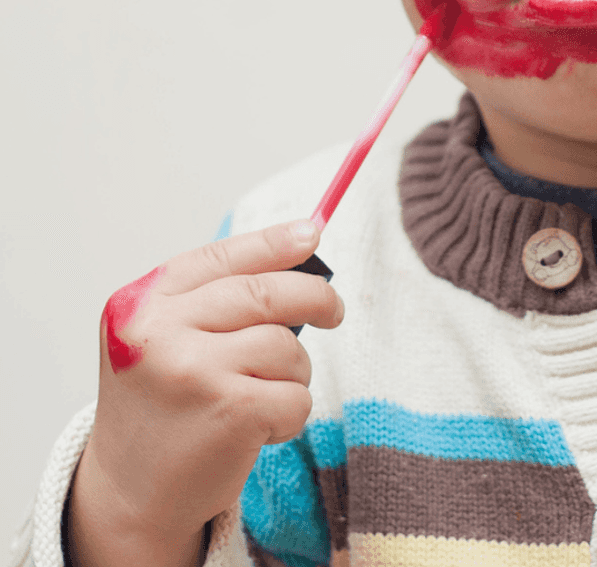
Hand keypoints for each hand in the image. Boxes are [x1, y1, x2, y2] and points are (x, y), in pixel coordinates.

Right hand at [65, 220, 343, 566]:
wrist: (130, 494)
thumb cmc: (164, 409)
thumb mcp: (163, 342)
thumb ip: (214, 299)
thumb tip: (304, 245)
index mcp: (140, 304)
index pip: (221, 257)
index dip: (274, 243)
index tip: (313, 233)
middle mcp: (158, 331)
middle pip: (266, 293)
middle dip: (316, 298)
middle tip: (334, 312)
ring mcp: (193, 369)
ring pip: (287, 346)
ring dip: (293, 374)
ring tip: (260, 397)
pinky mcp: (230, 410)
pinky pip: (297, 395)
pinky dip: (291, 415)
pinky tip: (256, 431)